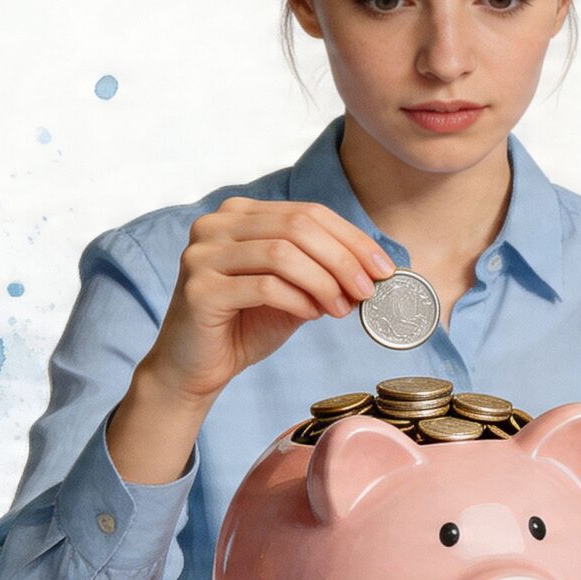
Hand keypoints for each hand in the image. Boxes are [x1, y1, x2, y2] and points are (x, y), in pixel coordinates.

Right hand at [141, 196, 396, 406]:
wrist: (195, 366)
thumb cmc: (246, 323)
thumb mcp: (294, 289)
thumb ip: (325, 271)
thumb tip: (377, 269)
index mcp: (240, 214)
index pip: (309, 213)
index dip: (353, 239)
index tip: (385, 268)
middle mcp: (215, 224)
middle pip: (297, 227)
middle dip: (344, 259)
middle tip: (369, 290)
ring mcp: (202, 254)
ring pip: (282, 254)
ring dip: (324, 282)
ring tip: (343, 308)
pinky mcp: (199, 288)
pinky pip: (264, 286)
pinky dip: (298, 300)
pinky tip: (312, 315)